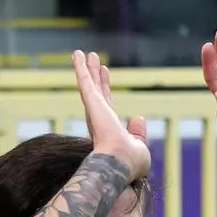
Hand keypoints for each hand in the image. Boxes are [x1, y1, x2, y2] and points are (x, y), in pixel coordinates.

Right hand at [73, 49, 150, 180]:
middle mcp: (99, 118)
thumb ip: (138, 133)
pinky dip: (80, 67)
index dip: (105, 87)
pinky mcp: (92, 103)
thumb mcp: (139, 146)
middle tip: (93, 58)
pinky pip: (85, 81)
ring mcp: (94, 110)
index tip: (105, 72)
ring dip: (85, 68)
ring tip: (82, 52)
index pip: (107, 102)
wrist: (120, 164)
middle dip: (94, 75)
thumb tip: (138, 118)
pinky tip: (77, 54)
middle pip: (96, 90)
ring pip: (88, 84)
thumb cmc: (131, 163)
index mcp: (109, 128)